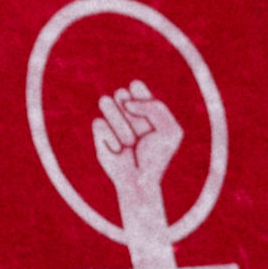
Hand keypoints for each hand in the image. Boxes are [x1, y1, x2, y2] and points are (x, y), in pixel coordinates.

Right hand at [94, 79, 181, 215]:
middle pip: (120, 93)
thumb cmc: (156, 157)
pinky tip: (119, 149)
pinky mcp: (99, 134)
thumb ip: (155, 108)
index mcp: (144, 108)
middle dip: (129, 111)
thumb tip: (127, 102)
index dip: (139, 92)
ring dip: (120, 124)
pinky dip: (110, 137)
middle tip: (140, 131)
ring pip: (105, 101)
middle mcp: (126, 112)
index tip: (144, 110)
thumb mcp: (169, 130)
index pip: (136, 87)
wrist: (140, 181)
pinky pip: (99, 123)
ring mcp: (112, 121)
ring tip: (130, 141)